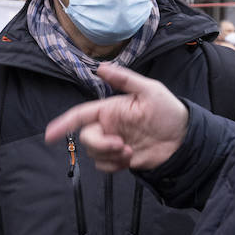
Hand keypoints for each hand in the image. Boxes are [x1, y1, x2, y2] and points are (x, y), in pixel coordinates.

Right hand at [44, 64, 187, 172]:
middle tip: (121, 146)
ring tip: (130, 152)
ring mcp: (113, 144)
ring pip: (94, 154)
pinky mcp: (120, 160)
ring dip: (110, 156)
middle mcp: (108, 126)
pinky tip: (130, 160)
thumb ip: (125, 79)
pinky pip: (104, 167)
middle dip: (100, 145)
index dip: (63, 124)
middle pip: (87, 138)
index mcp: (110, 109)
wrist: (184, 140)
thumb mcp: (149, 90)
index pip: (80, 115)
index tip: (49, 135)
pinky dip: (114, 166)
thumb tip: (101, 67)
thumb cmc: (169, 111)